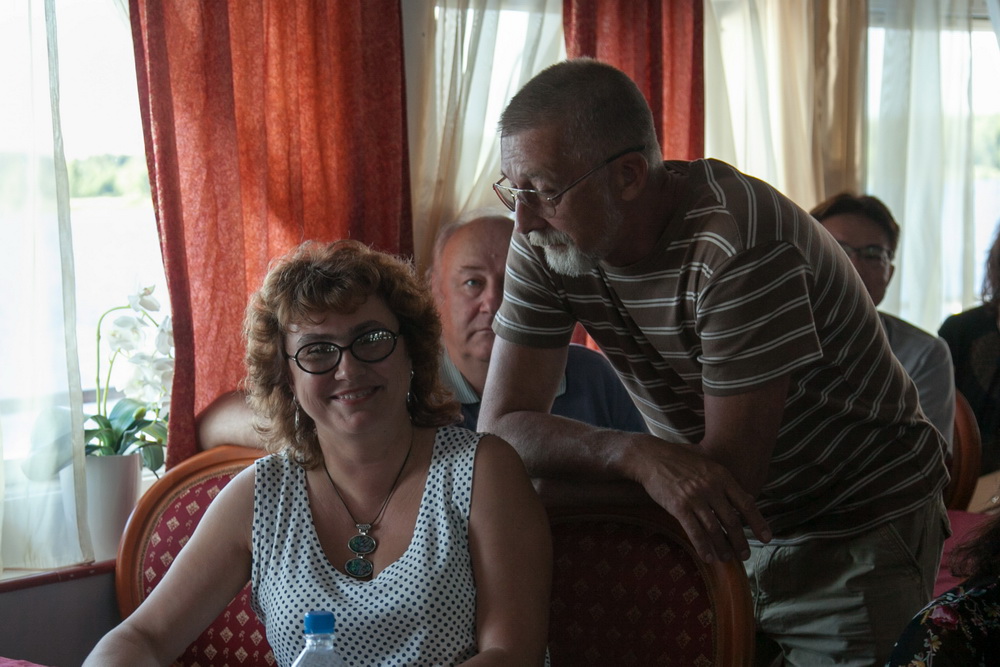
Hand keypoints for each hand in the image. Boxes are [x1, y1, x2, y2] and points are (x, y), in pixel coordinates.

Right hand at [626, 436, 771, 562]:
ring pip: (714, 529)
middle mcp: (711, 487)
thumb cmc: (679, 460)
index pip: (746, 503)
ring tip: (726, 559)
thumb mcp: (707, 464)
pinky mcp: (678, 506)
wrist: (651, 456)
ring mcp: (695, 497)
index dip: (757, 523)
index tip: (767, 538)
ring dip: (722, 548)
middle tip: (745, 555)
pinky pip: (695, 532)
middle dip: (740, 542)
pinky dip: (703, 547)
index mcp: (721, 476)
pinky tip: (708, 557)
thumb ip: (725, 481)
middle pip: (732, 521)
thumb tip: (747, 498)